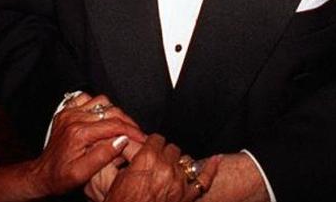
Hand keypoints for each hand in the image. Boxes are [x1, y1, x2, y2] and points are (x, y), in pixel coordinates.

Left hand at [27, 93, 145, 196]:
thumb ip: (103, 156)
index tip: (143, 138)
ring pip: (102, 101)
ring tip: (122, 126)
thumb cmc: (59, 177)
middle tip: (137, 133)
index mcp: (79, 133)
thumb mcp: (82, 174)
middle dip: (128, 121)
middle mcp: (74, 118)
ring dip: (115, 112)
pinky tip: (103, 117)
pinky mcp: (67, 111)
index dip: (133, 131)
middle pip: (111, 111)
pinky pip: (86, 98)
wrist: (42, 174)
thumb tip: (122, 140)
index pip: (114, 125)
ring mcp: (69, 112)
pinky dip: (98, 105)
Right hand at [103, 134, 219, 201]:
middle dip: (164, 154)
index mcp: (147, 160)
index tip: (150, 148)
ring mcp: (180, 182)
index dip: (152, 144)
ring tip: (170, 171)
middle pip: (171, 148)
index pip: (156, 139)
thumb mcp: (119, 180)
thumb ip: (131, 162)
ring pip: (186, 160)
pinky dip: (211, 168)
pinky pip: (205, 179)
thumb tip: (133, 151)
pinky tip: (216, 159)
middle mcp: (166, 168)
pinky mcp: (188, 196)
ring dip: (178, 164)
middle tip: (157, 163)